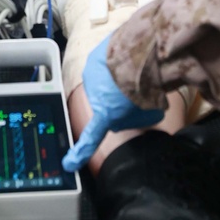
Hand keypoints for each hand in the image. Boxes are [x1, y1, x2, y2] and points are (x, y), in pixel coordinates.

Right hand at [62, 36, 164, 170]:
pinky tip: (130, 59)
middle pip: (104, 104)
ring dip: (115, 80)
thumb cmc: (148, 87)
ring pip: (103, 82)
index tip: (69, 164)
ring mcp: (91, 76)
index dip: (80, 153)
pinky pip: (104, 63)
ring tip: (136, 73)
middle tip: (137, 93)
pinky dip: (114, 63)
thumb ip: (137, 118)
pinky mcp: (94, 57)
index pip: (91, 139)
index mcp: (106, 115)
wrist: (144, 55)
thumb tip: (132, 114)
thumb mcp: (150, 113)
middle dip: (116, 101)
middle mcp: (93, 97)